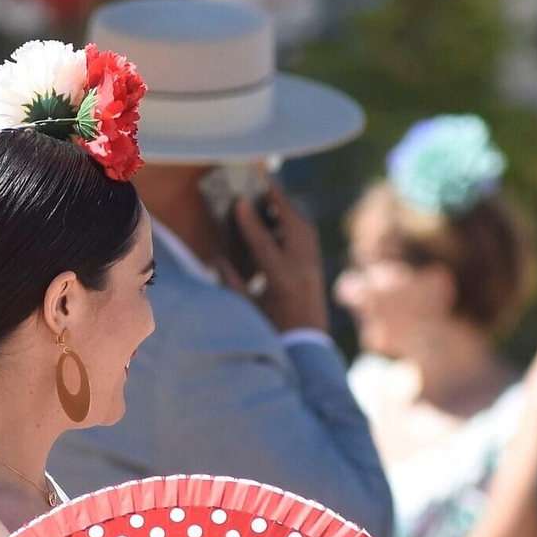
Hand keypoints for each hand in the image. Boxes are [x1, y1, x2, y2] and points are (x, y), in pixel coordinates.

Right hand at [231, 185, 328, 332]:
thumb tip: (218, 259)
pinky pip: (309, 241)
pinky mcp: (318, 272)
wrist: (308, 351)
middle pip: (294, 225)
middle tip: (264, 185)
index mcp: (281, 280)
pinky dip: (297, 227)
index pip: (264, 241)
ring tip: (274, 200)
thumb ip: (232, 283)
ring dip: (290, 212)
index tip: (239, 199)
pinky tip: (284, 225)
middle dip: (280, 202)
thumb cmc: (273, 333)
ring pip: (306, 230)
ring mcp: (314, 270)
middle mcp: (302, 270)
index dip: (249, 220)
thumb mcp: (248, 310)